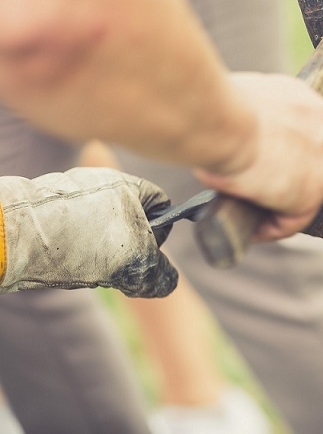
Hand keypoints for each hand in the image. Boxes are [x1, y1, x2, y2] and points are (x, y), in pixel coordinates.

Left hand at [0, 167, 177, 296]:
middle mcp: (100, 180)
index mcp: (128, 184)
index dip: (161, 230)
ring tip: (86, 262)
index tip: (148, 251)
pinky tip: (65, 258)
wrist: (14, 236)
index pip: (162, 204)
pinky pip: (74, 227)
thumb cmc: (81, 241)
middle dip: (128, 243)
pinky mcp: (48, 205)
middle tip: (117, 262)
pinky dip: (75, 244)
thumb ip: (158, 272)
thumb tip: (166, 282)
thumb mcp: (133, 261)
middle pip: (131, 216)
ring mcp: (71, 191)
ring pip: (102, 225)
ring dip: (101, 247)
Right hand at [196, 72, 322, 240]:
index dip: (279, 155)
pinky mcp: (313, 191)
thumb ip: (251, 117)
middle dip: (281, 180)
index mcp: (305, 102)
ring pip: (303, 193)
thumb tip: (237, 135)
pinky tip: (253, 228)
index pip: (301, 135)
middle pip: (306, 163)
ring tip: (250, 215)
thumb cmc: (218, 108)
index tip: (258, 168)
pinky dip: (272, 228)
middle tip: (253, 194)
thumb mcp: (239, 101)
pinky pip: (294, 219)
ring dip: (276, 206)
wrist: (223, 122)